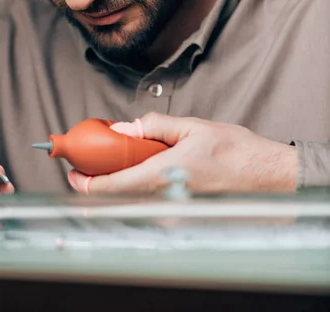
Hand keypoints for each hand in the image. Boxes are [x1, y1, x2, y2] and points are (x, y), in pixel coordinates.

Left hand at [67, 112, 297, 194]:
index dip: (86, 182)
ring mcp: (173, 210)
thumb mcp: (193, 127)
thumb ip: (155, 127)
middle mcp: (165, 197)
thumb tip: (124, 129)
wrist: (267, 177)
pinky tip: (139, 170)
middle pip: (117, 197)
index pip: (113, 186)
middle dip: (97, 181)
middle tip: (88, 163)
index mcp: (164, 174)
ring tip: (114, 162)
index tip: (73, 172)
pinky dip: (134, 188)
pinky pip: (147, 203)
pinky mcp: (181, 213)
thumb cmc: (235, 152)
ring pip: (130, 202)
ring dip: (115, 184)